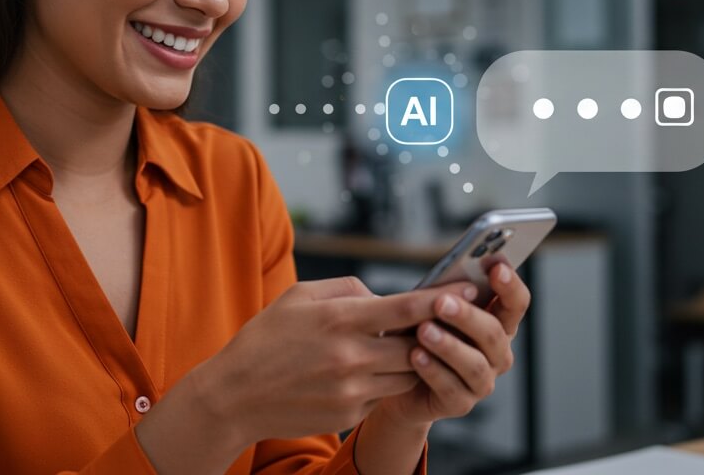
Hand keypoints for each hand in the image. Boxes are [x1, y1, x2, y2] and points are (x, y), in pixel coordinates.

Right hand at [186, 276, 477, 445]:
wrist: (234, 396)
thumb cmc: (266, 338)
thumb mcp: (300, 296)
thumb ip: (348, 289)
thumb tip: (383, 297)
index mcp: (340, 318)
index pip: (408, 308)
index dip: (443, 299)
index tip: (468, 290)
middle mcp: (351, 355)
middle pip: (418, 345)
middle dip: (432, 333)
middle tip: (441, 321)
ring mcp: (352, 389)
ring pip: (407, 373)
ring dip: (410, 360)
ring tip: (398, 346)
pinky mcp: (349, 413)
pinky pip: (383, 395)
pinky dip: (383, 381)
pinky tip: (363, 372)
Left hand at [375, 262, 530, 425]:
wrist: (396, 376)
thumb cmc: (418, 331)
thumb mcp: (431, 308)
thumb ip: (445, 294)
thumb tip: (448, 279)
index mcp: (498, 323)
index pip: (516, 303)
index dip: (510, 286)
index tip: (496, 267)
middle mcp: (498, 354)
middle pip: (494, 333)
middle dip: (468, 316)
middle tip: (442, 302)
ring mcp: (483, 381)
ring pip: (474, 364)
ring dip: (449, 345)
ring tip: (423, 330)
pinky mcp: (460, 404)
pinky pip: (451, 388)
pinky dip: (433, 370)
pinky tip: (415, 355)